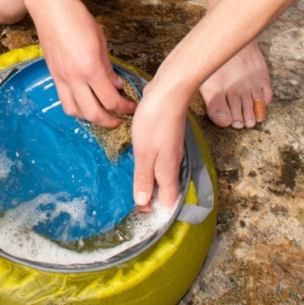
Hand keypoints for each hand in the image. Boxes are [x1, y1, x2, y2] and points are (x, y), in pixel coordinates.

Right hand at [32, 0, 136, 126]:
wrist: (51, 9)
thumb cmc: (77, 19)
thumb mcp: (100, 42)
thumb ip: (108, 67)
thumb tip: (116, 85)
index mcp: (90, 68)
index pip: (110, 99)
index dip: (124, 108)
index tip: (131, 108)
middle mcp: (74, 78)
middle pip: (93, 113)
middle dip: (109, 121)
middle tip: (119, 119)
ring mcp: (61, 78)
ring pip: (75, 111)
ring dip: (90, 118)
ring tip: (101, 114)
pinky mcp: (53, 75)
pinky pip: (64, 100)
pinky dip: (76, 107)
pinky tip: (85, 102)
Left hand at [131, 80, 186, 210]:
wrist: (169, 92)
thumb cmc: (155, 121)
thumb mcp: (144, 152)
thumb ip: (144, 177)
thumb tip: (144, 203)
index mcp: (168, 171)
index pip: (168, 202)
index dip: (154, 210)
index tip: (137, 212)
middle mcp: (173, 163)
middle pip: (166, 189)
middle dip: (151, 198)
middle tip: (130, 200)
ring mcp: (171, 150)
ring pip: (162, 174)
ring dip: (149, 180)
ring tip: (131, 182)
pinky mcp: (166, 138)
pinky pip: (159, 159)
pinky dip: (149, 164)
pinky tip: (138, 159)